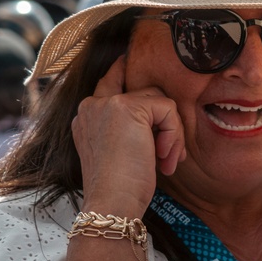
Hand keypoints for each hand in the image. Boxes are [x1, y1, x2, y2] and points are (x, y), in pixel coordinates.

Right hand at [71, 56, 185, 217]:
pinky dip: (174, 135)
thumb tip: (161, 118)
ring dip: (173, 133)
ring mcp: (107, 104)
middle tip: (168, 155)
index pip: (109, 82)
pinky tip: (164, 159)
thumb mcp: (122, 153)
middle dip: (165, 121)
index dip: (122, 70)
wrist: (111, 203)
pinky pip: (167, 109)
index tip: (127, 57)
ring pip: (159, 101)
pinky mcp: (126, 107)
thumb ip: (131, 130)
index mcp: (87, 117)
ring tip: (166, 161)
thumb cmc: (120, 189)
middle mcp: (92, 105)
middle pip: (143, 91)